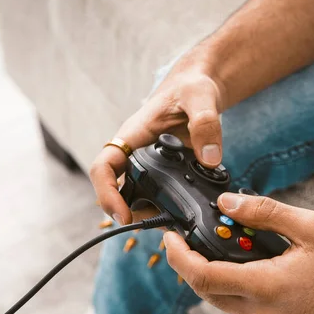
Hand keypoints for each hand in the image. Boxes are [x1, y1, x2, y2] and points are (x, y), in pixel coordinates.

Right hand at [90, 63, 224, 224]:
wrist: (200, 88)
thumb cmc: (192, 87)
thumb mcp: (201, 97)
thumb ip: (205, 124)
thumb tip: (209, 159)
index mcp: (133, 136)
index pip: (104, 167)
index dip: (106, 193)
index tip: (122, 214)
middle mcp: (136, 154)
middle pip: (119, 191)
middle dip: (132, 213)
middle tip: (160, 226)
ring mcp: (150, 165)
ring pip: (139, 197)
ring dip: (153, 214)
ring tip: (177, 226)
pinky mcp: (166, 172)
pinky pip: (160, 195)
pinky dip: (171, 208)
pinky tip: (187, 217)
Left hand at [164, 193, 313, 313]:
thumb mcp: (309, 226)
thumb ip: (263, 212)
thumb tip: (226, 202)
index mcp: (266, 287)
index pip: (201, 276)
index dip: (178, 256)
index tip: (169, 238)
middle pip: (206, 291)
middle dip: (197, 265)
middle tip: (203, 243)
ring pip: (224, 304)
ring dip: (223, 280)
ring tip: (246, 258)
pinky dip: (242, 297)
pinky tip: (264, 281)